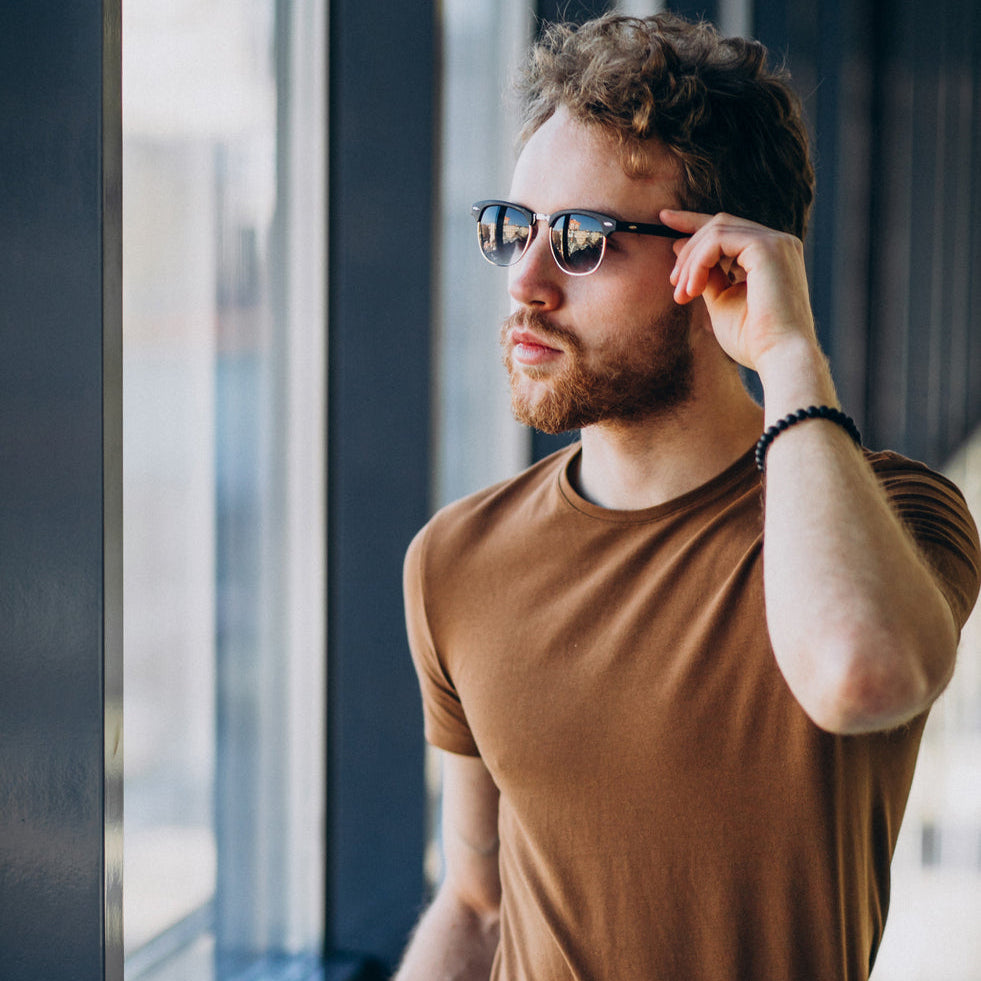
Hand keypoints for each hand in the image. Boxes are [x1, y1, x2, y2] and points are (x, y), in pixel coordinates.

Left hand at [663, 210, 817, 371]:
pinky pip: (718, 240)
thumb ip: (706, 275)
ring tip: (682, 293)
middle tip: (674, 284)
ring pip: (716, 230)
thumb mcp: (721, 302)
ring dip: (690, 262)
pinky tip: (693, 289)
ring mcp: (776, 243)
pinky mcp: (768, 247)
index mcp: (770, 256)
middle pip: (719, 224)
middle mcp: (778, 244)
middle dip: (688, 250)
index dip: (694, 222)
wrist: (779, 357)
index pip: (728, 229)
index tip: (665, 221)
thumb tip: (681, 247)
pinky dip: (698, 262)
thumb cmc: (754, 340)